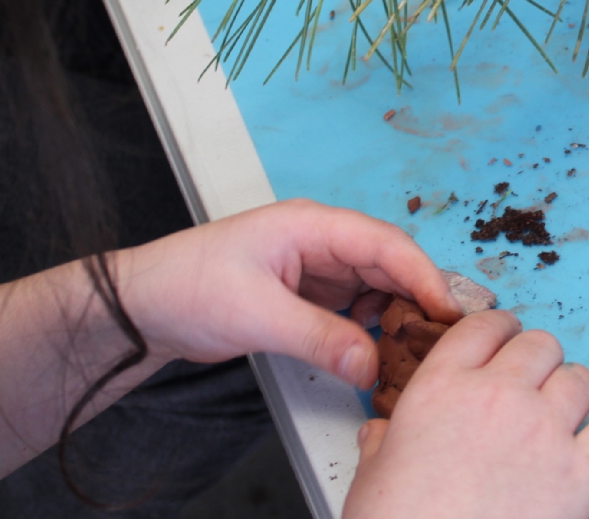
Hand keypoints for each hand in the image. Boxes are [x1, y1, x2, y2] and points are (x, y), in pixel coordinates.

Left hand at [115, 198, 459, 388]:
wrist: (141, 307)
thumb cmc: (186, 287)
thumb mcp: (256, 315)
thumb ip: (319, 338)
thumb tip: (371, 363)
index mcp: (311, 224)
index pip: (384, 243)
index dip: (422, 274)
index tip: (447, 310)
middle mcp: (321, 239)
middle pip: (388, 262)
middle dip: (417, 296)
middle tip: (442, 335)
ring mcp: (317, 265)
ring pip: (376, 284)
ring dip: (397, 312)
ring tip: (413, 346)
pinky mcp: (309, 292)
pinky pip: (356, 304)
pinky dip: (372, 325)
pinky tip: (378, 347)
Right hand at [344, 311, 588, 518]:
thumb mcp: (371, 476)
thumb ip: (382, 443)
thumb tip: (379, 434)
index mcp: (441, 388)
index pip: (482, 328)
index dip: (498, 329)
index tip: (504, 336)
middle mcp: (498, 396)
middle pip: (538, 346)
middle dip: (536, 359)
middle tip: (532, 378)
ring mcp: (544, 431)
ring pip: (579, 378)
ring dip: (573, 387)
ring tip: (566, 402)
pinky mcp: (581, 473)